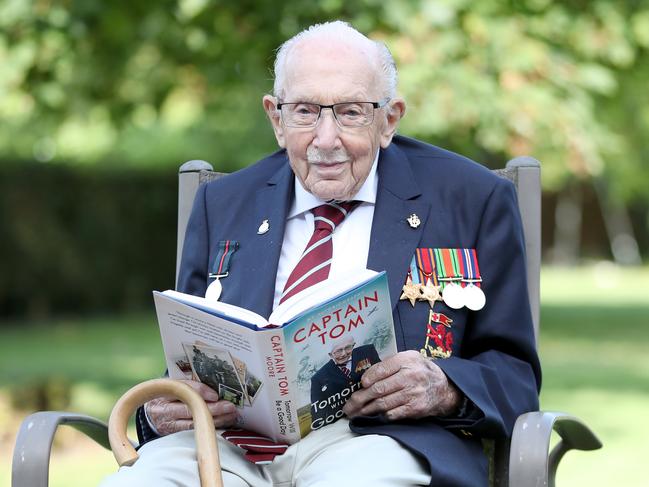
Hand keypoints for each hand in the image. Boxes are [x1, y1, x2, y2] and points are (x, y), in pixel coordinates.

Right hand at [144, 379, 238, 434]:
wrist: (149, 414)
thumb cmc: (166, 396)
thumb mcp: (173, 385)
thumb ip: (188, 384)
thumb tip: (214, 386)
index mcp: (164, 391)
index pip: (183, 389)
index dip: (200, 392)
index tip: (215, 395)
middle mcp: (164, 409)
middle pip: (190, 408)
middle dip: (213, 408)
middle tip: (230, 406)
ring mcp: (167, 424)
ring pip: (193, 423)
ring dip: (215, 420)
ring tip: (230, 415)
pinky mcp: (172, 435)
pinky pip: (193, 432)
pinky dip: (208, 427)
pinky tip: (221, 423)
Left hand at [343, 350, 460, 420]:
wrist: (444, 387)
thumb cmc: (420, 371)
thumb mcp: (409, 358)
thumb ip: (390, 364)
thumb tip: (365, 376)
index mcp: (407, 360)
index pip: (382, 369)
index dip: (368, 377)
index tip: (360, 384)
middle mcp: (410, 376)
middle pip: (379, 389)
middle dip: (360, 398)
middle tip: (348, 405)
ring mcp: (413, 393)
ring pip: (383, 403)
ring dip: (366, 410)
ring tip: (355, 413)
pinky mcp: (415, 408)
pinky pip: (393, 414)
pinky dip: (380, 416)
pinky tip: (372, 416)